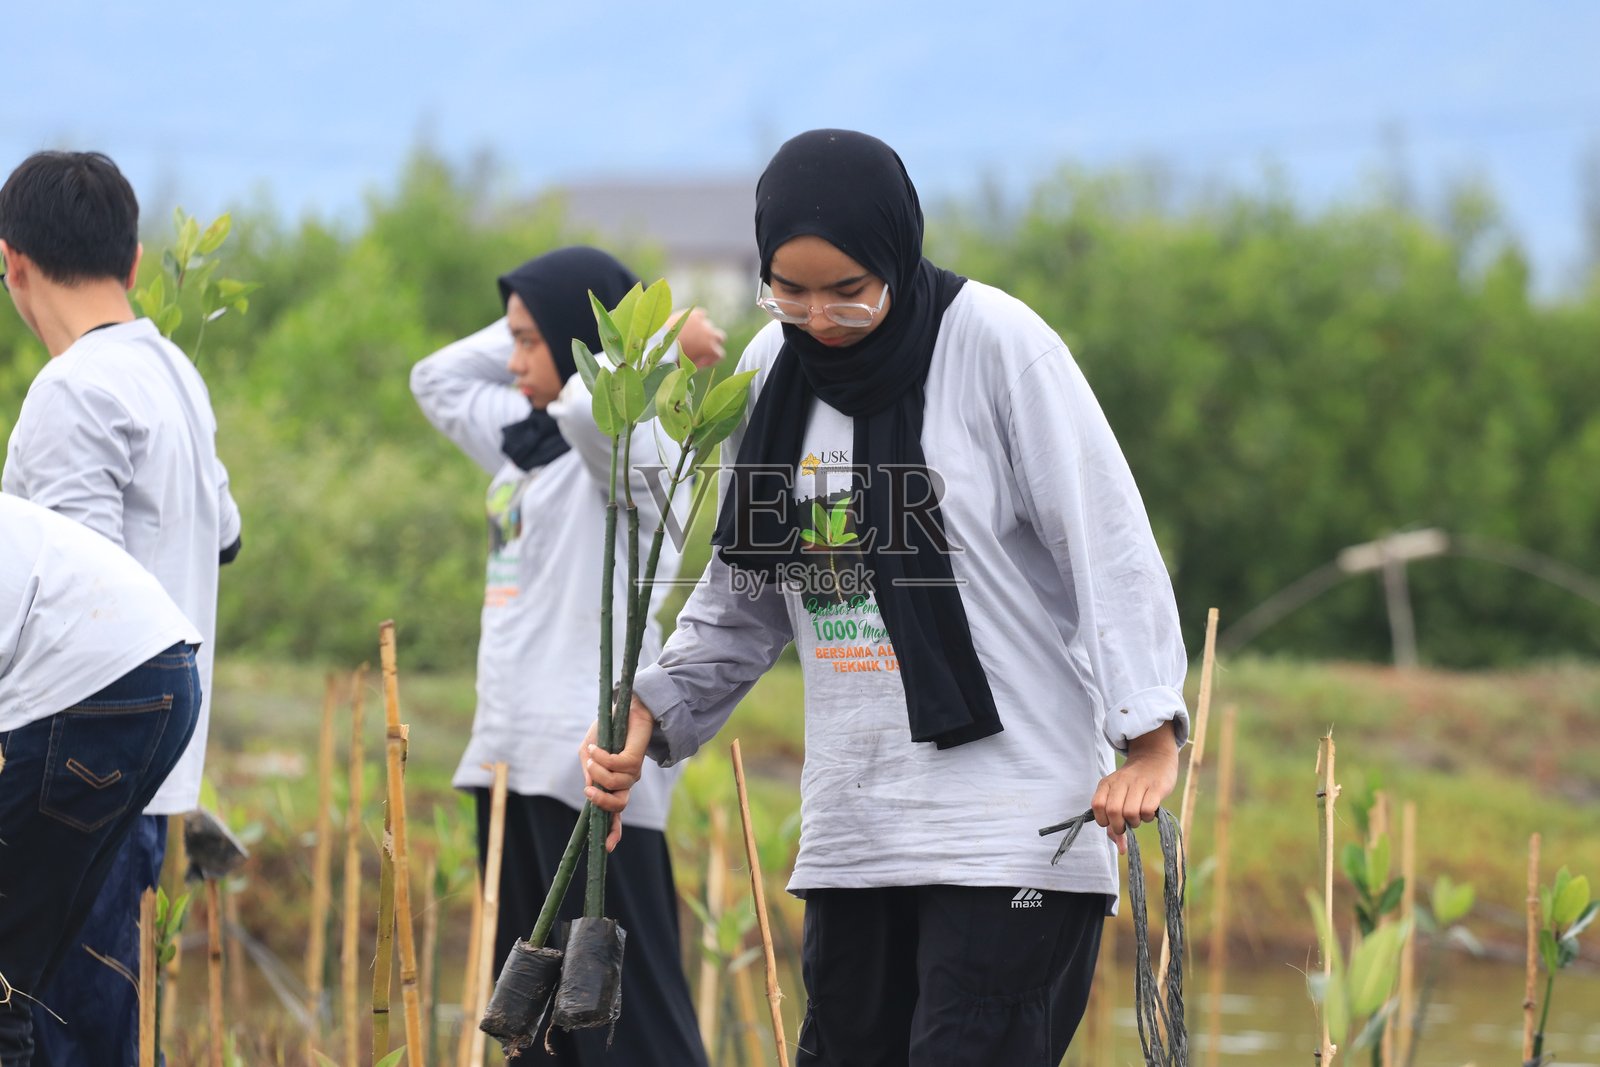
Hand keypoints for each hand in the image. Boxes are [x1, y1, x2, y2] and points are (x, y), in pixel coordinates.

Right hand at [580, 697, 655, 850]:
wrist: (626, 708)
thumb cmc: (607, 731)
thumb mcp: (589, 752)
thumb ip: (588, 769)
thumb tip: (590, 785)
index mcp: (614, 786)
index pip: (615, 814)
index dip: (613, 832)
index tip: (607, 848)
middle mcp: (626, 783)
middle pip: (618, 806)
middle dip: (602, 802)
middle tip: (589, 789)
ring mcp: (633, 772)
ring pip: (615, 785)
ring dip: (598, 771)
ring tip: (592, 755)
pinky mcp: (636, 759)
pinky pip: (616, 766)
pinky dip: (602, 758)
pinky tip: (596, 747)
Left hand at [670, 308, 725, 368]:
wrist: (660, 342)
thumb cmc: (672, 358)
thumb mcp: (689, 365)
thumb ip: (700, 363)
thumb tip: (702, 361)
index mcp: (711, 349)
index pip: (720, 355)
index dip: (711, 358)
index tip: (703, 360)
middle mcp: (710, 335)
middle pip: (720, 337)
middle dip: (713, 342)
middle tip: (702, 345)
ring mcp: (703, 323)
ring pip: (709, 326)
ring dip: (703, 330)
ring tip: (691, 335)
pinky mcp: (694, 314)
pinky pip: (702, 315)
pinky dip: (698, 319)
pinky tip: (690, 324)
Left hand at [1091, 720, 1179, 854]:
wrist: (1154, 758)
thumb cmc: (1134, 784)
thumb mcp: (1118, 796)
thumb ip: (1114, 822)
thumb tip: (1122, 850)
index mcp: (1107, 783)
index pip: (1097, 806)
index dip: (1104, 820)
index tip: (1113, 821)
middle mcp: (1121, 781)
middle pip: (1113, 811)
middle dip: (1120, 826)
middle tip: (1127, 824)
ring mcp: (1139, 783)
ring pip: (1130, 812)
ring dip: (1135, 822)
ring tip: (1139, 816)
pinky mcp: (1156, 787)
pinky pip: (1147, 810)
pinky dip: (1147, 817)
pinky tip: (1149, 812)